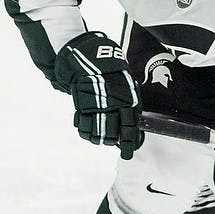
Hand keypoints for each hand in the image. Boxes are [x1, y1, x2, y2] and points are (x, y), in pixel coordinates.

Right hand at [54, 32, 142, 158]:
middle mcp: (112, 107)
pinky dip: (84, 132)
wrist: (92, 60)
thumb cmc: (114, 74)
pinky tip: (87, 130)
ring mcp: (96, 107)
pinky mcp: (81, 106)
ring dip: (98, 139)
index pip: (130, 129)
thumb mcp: (128, 87)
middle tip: (111, 142)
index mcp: (127, 102)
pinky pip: (82, 127)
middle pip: (112, 136)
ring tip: (99, 137)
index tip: (128, 153)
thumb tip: (133, 127)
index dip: (130, 144)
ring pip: (97, 134)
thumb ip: (130, 106)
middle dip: (112, 142)